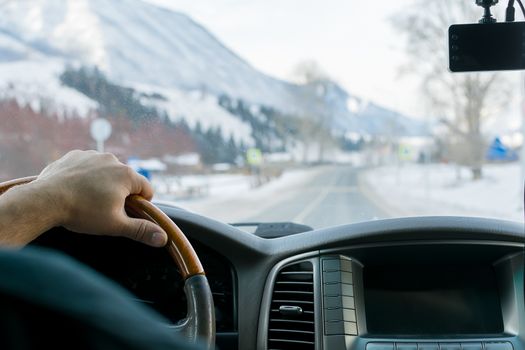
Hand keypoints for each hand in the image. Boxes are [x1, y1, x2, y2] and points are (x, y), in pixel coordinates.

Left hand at [32, 150, 167, 246]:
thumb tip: (163, 238)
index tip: (127, 213)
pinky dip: (85, 176)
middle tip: (104, 210)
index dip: (141, 204)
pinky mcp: (74, 155)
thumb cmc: (83, 212)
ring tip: (88, 200)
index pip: (147, 189)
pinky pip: (87, 166)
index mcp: (126, 175)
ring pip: (106, 171)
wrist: (45, 200)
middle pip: (126, 179)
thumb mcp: (115, 225)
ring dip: (103, 183)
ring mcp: (92, 155)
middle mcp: (112, 160)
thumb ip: (141, 230)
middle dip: (120, 193)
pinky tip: (75, 189)